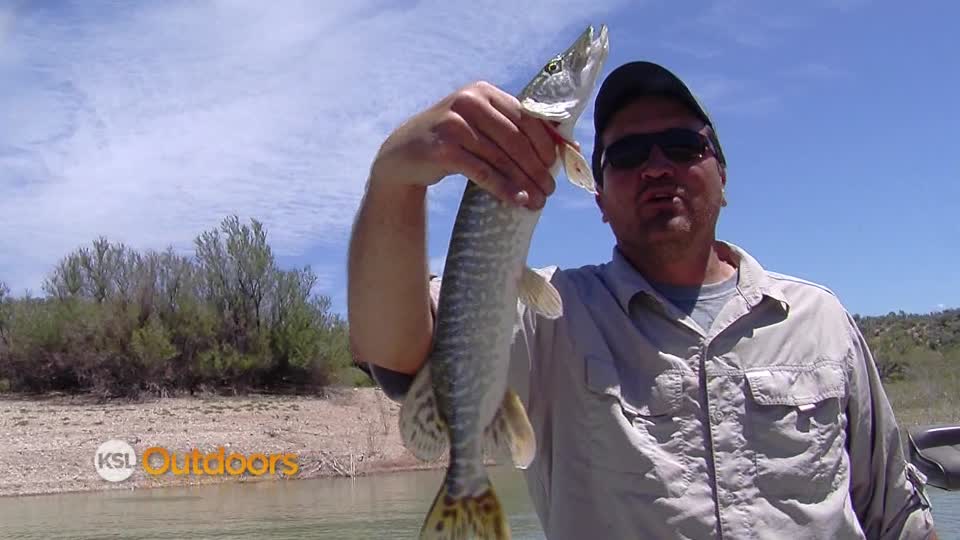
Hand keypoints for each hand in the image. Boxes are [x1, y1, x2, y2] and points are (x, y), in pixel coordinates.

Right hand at [369, 81, 558, 209]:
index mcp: (483, 92)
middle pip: (515, 138)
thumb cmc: (451, 140)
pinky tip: (517, 200)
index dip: (544, 143)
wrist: (403, 154)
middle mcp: (468, 102)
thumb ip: (511, 129)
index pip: (525, 117)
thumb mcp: (479, 125)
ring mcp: (454, 125)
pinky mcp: (443, 150)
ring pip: (500, 157)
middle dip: (537, 167)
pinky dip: (503, 188)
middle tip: (550, 190)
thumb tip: (563, 147)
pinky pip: (482, 172)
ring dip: (523, 182)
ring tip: (538, 201)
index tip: (555, 167)